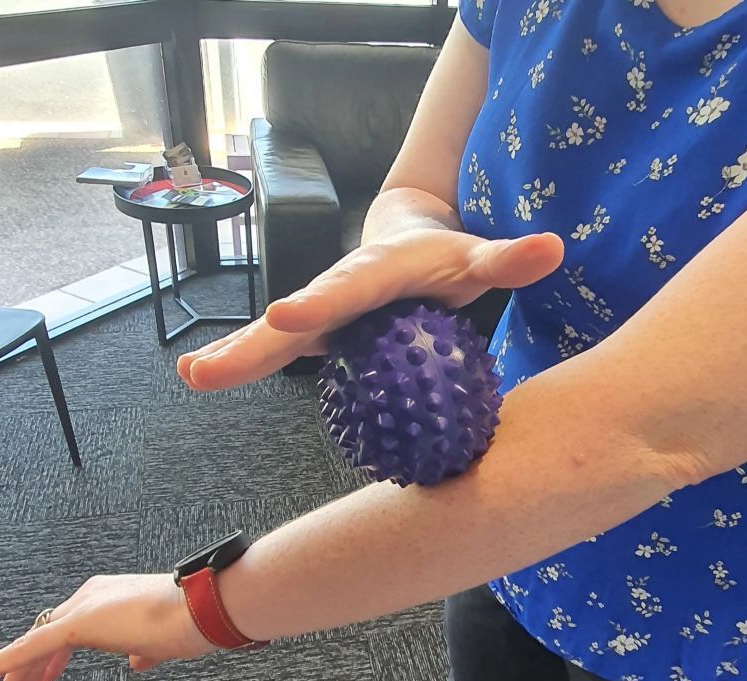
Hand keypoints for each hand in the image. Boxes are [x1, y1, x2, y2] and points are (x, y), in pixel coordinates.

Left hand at [0, 574, 216, 680]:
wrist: (203, 609)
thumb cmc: (192, 621)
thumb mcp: (161, 639)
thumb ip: (144, 648)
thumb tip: (137, 660)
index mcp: (112, 595)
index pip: (70, 626)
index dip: (53, 656)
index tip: (47, 677)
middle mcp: (94, 594)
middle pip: (49, 633)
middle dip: (33, 666)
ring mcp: (85, 606)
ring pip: (38, 642)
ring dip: (21, 670)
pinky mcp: (76, 622)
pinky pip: (28, 646)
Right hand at [178, 227, 562, 390]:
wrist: (405, 237)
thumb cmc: (443, 254)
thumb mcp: (475, 256)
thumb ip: (506, 258)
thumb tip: (553, 248)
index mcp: (373, 273)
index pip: (347, 290)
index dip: (318, 304)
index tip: (286, 316)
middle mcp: (336, 290)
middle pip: (292, 322)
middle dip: (249, 345)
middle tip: (202, 370)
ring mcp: (320, 313)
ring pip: (274, 338)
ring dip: (234, 356)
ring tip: (193, 374)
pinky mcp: (315, 331)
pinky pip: (281, 350)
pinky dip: (244, 361)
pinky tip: (208, 376)